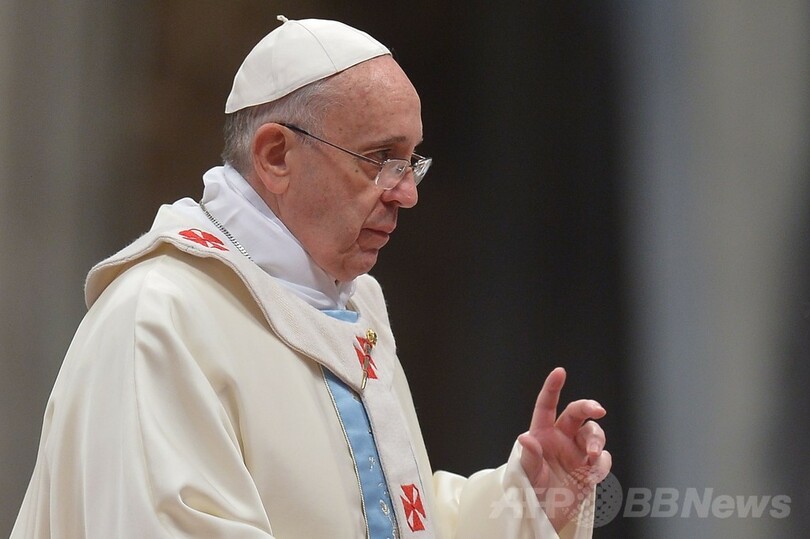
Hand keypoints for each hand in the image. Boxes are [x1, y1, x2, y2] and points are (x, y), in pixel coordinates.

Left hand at [517, 367, 611, 531]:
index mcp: (542, 434)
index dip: (553, 388)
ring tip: (592, 456)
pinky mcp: (590, 468)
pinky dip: (602, 463)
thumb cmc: (530, 492)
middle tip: (598, 410)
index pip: (547, 406)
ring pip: (594, 433)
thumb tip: (525, 438)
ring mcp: (577, 452)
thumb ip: (529, 458)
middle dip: (589, 406)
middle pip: (577, 413)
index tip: (560, 372)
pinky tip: (593, 473)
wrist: (546, 515)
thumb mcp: (527, 476)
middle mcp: (561, 438)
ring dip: (597, 440)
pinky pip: (603, 458)